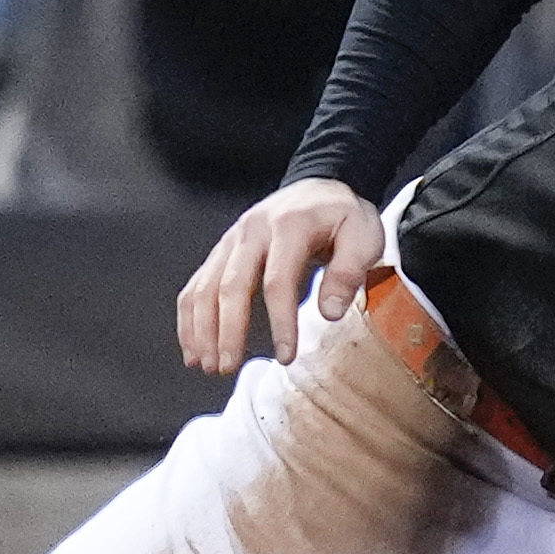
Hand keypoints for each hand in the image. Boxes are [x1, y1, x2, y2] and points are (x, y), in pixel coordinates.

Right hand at [177, 180, 386, 375]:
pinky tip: (194, 349)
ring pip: (205, 285)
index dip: (280, 322)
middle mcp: (252, 231)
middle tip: (228, 367)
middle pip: (230, 285)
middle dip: (226, 330)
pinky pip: (196, 285)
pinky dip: (190, 318)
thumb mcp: (364, 236)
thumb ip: (350, 272)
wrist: (318, 187)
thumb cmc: (342, 217)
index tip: (286, 356)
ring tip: (207, 365)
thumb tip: (328, 312)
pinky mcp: (222, 251)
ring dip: (201, 328)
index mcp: (289, 226)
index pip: (278, 280)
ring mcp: (232, 240)